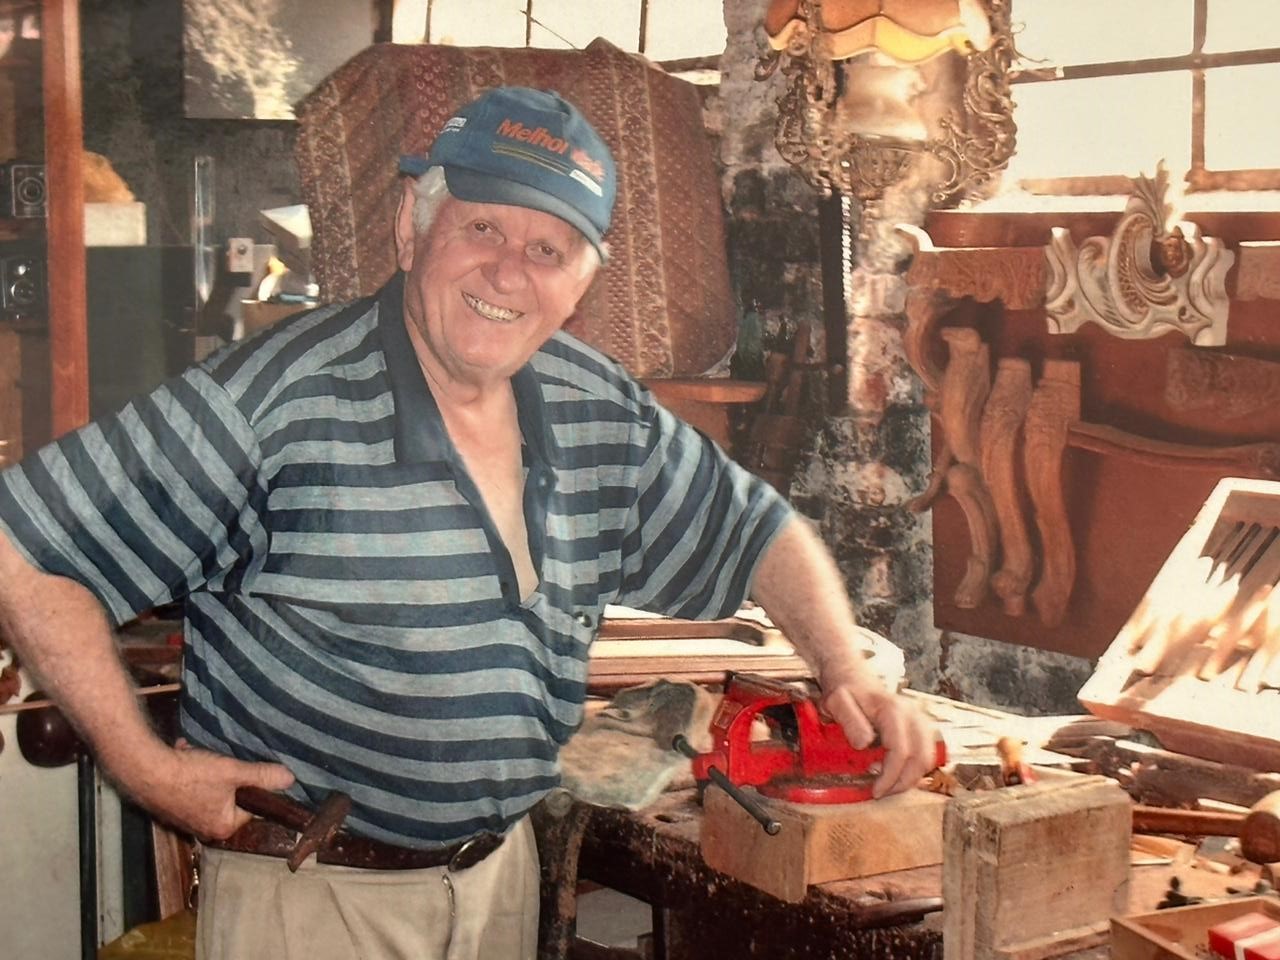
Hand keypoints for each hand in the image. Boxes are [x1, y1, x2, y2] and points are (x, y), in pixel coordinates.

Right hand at [115, 738, 294, 839]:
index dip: (251, 784)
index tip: (242, 769)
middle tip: (217, 763)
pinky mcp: (170, 808)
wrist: (144, 771)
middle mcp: (204, 829)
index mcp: (223, 827)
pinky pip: (189, 787)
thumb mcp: (232, 772)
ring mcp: (184, 820)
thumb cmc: (191, 775)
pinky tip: (184, 756)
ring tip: (198, 757)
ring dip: (207, 770)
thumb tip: (290, 779)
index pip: (251, 807)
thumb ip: (262, 776)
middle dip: (225, 776)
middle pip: (229, 797)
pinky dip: (190, 770)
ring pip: (209, 789)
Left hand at [819, 671, 939, 797]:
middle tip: (881, 792)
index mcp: (892, 710)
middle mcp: (911, 714)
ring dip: (910, 777)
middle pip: (921, 758)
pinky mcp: (920, 725)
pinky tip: (896, 772)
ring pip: (927, 757)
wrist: (852, 676)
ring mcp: (919, 719)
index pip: (900, 751)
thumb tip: (863, 744)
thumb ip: (849, 721)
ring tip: (887, 783)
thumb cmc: (844, 691)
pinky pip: (926, 753)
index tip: (875, 791)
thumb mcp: (836, 702)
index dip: (890, 776)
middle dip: (902, 782)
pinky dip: (915, 768)